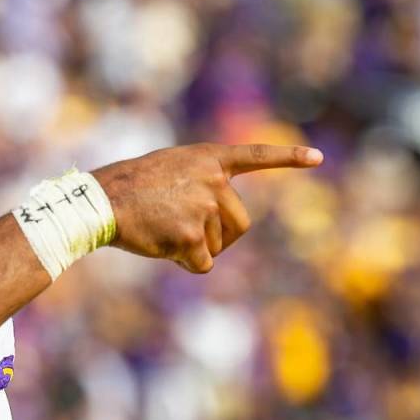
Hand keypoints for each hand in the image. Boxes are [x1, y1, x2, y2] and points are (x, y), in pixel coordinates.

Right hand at [93, 143, 322, 272]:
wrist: (101, 201)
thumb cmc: (129, 188)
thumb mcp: (171, 171)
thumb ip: (201, 185)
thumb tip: (218, 230)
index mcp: (208, 159)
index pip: (255, 156)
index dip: (288, 157)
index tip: (318, 158)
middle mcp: (214, 180)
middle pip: (240, 224)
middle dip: (221, 237)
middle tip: (188, 234)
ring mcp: (205, 207)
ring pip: (219, 245)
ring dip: (198, 248)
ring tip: (164, 230)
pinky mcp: (192, 236)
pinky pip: (202, 263)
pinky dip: (185, 263)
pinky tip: (162, 246)